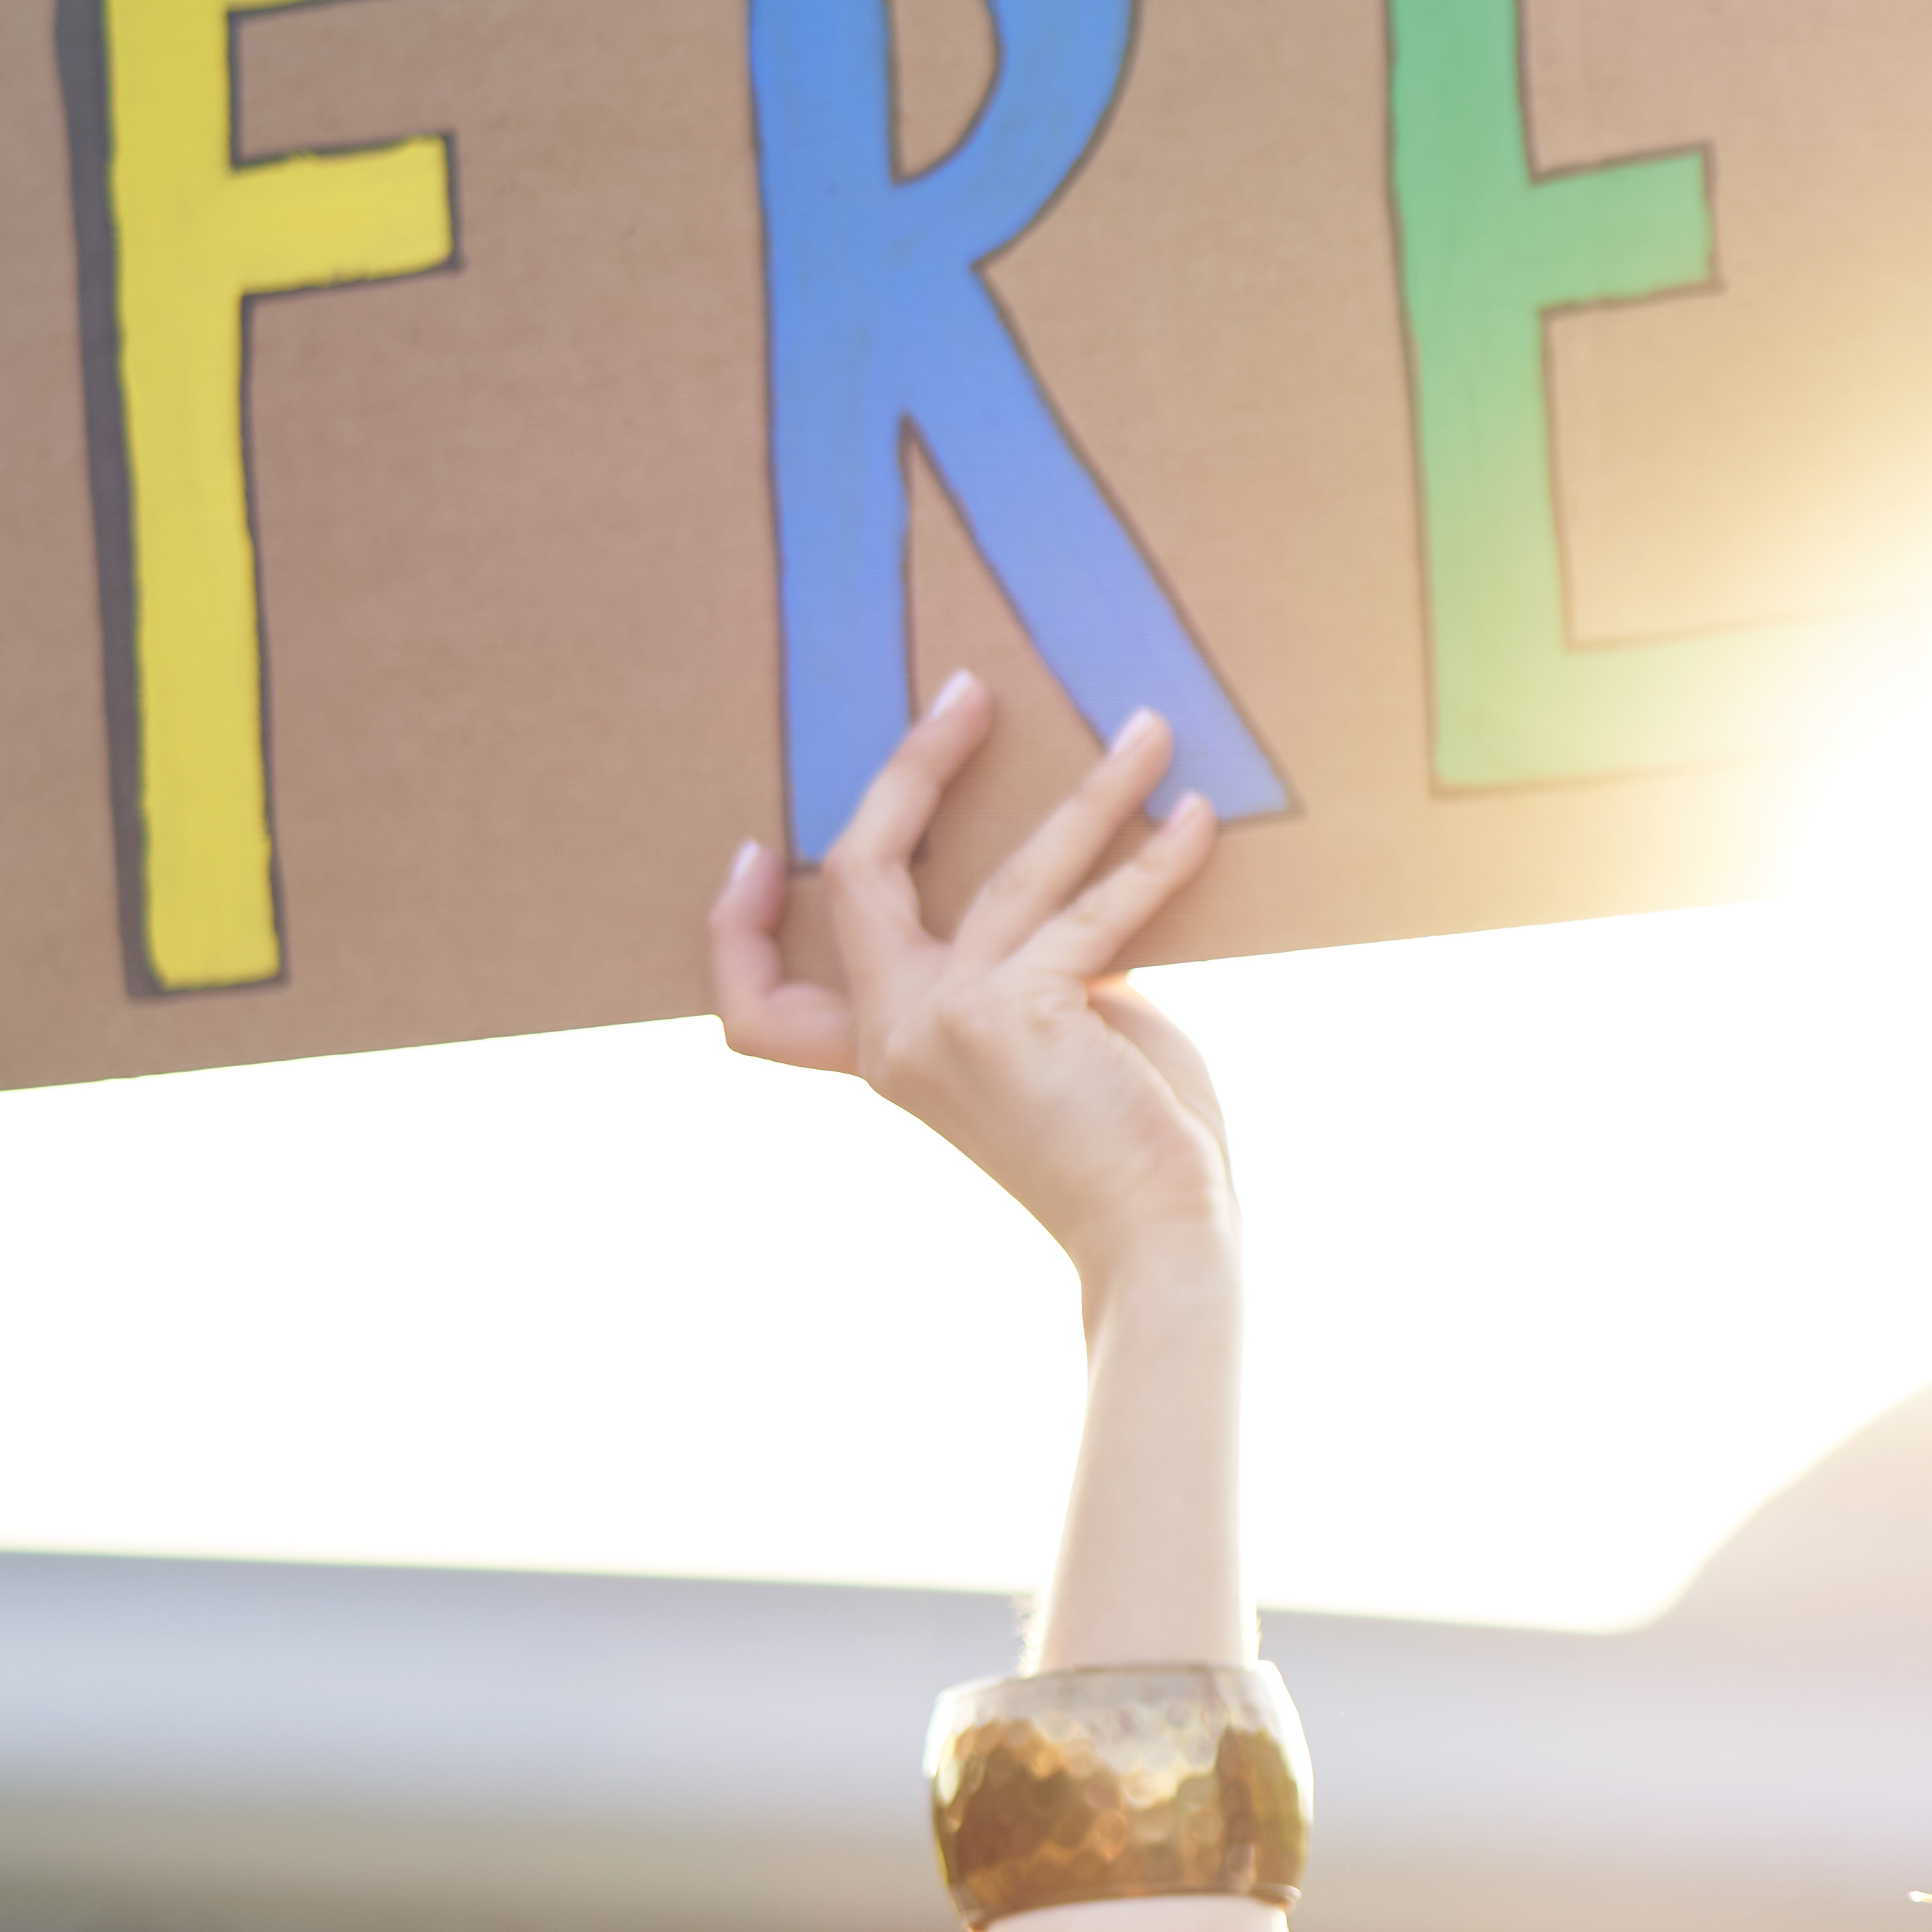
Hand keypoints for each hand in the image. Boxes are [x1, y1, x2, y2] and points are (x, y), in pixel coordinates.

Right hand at [706, 675, 1238, 1291]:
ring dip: (1092, 790)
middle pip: (859, 874)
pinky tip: (1198, 816)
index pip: (753, 1008)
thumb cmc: (1124, 1145)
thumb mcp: (1046, 1041)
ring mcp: (947, 1024)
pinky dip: (1153, 857)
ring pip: (1009, 870)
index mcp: (881, 1056)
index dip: (733, 928)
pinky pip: (1096, 909)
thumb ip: (1033, 965)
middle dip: (914, 768)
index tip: (753, 852)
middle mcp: (896, 1037)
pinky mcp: (1020, 1014)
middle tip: (969, 693)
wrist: (1161, 1238)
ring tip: (1149, 727)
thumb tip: (1077, 880)